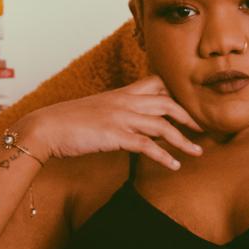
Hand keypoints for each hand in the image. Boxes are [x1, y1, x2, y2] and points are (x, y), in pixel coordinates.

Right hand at [21, 74, 203, 170]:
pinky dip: (164, 156)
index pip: (156, 83)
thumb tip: (127, 128)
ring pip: (163, 125)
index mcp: (120, 93)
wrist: (45, 127)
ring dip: (184, 140)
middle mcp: (124, 101)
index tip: (188, 106)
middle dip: (188, 116)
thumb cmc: (66, 123)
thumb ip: (114, 115)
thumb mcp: (95, 112)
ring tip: (198, 152)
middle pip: (167, 102)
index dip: (175, 93)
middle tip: (202, 129)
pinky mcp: (116, 135)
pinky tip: (174, 165)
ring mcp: (121, 117)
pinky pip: (148, 145)